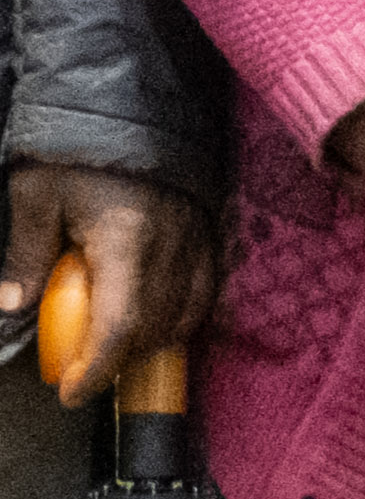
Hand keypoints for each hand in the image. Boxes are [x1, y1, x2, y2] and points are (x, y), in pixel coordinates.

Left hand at [2, 168, 215, 403]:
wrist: (130, 105)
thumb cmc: (76, 150)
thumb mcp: (35, 196)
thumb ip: (27, 255)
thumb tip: (10, 309)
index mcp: (127, 240)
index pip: (119, 325)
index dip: (96, 368)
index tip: (71, 393)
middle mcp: (172, 248)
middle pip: (155, 330)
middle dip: (120, 361)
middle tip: (84, 371)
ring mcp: (198, 243)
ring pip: (186, 317)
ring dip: (152, 343)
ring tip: (118, 347)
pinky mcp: (210, 236)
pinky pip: (205, 294)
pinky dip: (183, 318)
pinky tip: (158, 320)